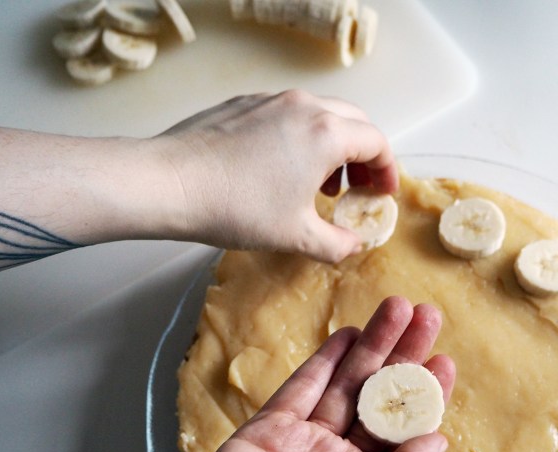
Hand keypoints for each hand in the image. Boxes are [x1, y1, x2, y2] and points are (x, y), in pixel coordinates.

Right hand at [103, 296, 454, 451]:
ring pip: (346, 385)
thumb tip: (437, 437)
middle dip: (405, 356)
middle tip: (426, 315)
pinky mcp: (268, 432)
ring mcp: (306, 446)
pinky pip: (303, 388)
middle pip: (382, 398)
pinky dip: (326, 360)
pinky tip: (349, 334)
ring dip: (372, 345)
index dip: (428, 393)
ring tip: (396, 308)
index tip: (443, 359)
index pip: (410, 430)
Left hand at [154, 90, 398, 262]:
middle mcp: (304, 107)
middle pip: (354, 122)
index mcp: (326, 134)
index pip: (376, 142)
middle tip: (358, 188)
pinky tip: (281, 170)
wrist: (170, 183)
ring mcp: (272, 100)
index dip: (387, 171)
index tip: (381, 195)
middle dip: (364, 155)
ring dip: (333, 146)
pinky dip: (301, 137)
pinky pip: (288, 114)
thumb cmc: (237, 209)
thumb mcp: (296, 236)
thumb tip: (354, 246)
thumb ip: (337, 244)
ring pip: (321, 114)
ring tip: (320, 183)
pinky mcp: (244, 103)